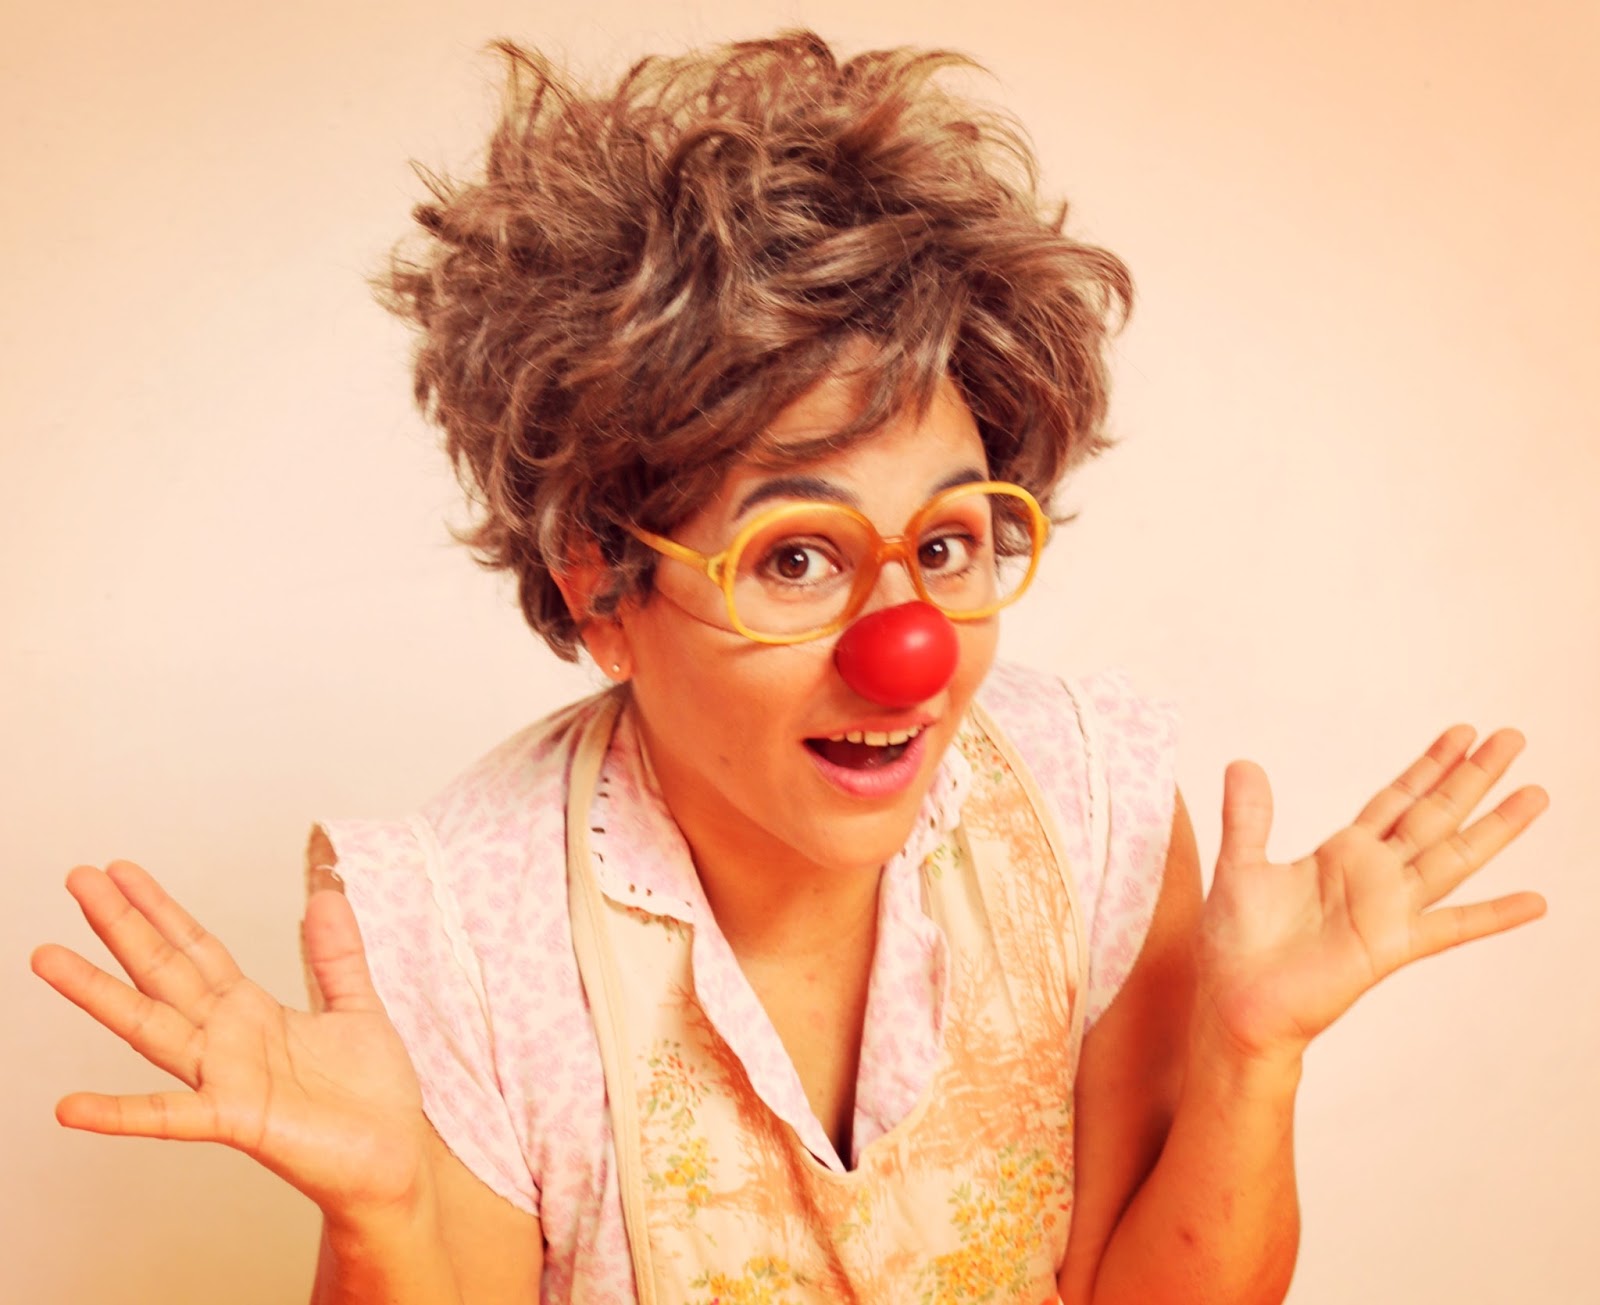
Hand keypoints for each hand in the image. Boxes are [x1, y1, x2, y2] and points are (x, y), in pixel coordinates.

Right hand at [31, 862, 429, 1217]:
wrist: (394, 1157)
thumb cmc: (370, 1093)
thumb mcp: (357, 1006)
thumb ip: (336, 955)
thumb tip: (327, 893)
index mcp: (252, 1011)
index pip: (195, 949)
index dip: (160, 910)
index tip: (121, 871)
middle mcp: (227, 1040)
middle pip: (163, 972)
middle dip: (122, 926)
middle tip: (78, 879)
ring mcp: (224, 1079)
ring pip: (151, 1027)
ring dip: (99, 994)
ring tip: (48, 957)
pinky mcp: (237, 1120)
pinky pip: (170, 1116)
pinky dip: (120, 1113)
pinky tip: (70, 1106)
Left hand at [1196, 725, 1547, 1067]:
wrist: (1234, 1003)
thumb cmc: (1235, 944)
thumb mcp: (1239, 865)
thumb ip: (1248, 815)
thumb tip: (1244, 762)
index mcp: (1340, 855)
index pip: (1396, 800)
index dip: (1429, 766)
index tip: (1463, 733)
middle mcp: (1373, 877)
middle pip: (1435, 816)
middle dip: (1472, 777)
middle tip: (1512, 737)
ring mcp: (1387, 911)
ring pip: (1453, 857)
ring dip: (1495, 827)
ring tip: (1536, 794)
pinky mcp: (1390, 947)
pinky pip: (1451, 928)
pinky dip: (1494, 916)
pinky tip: (1535, 902)